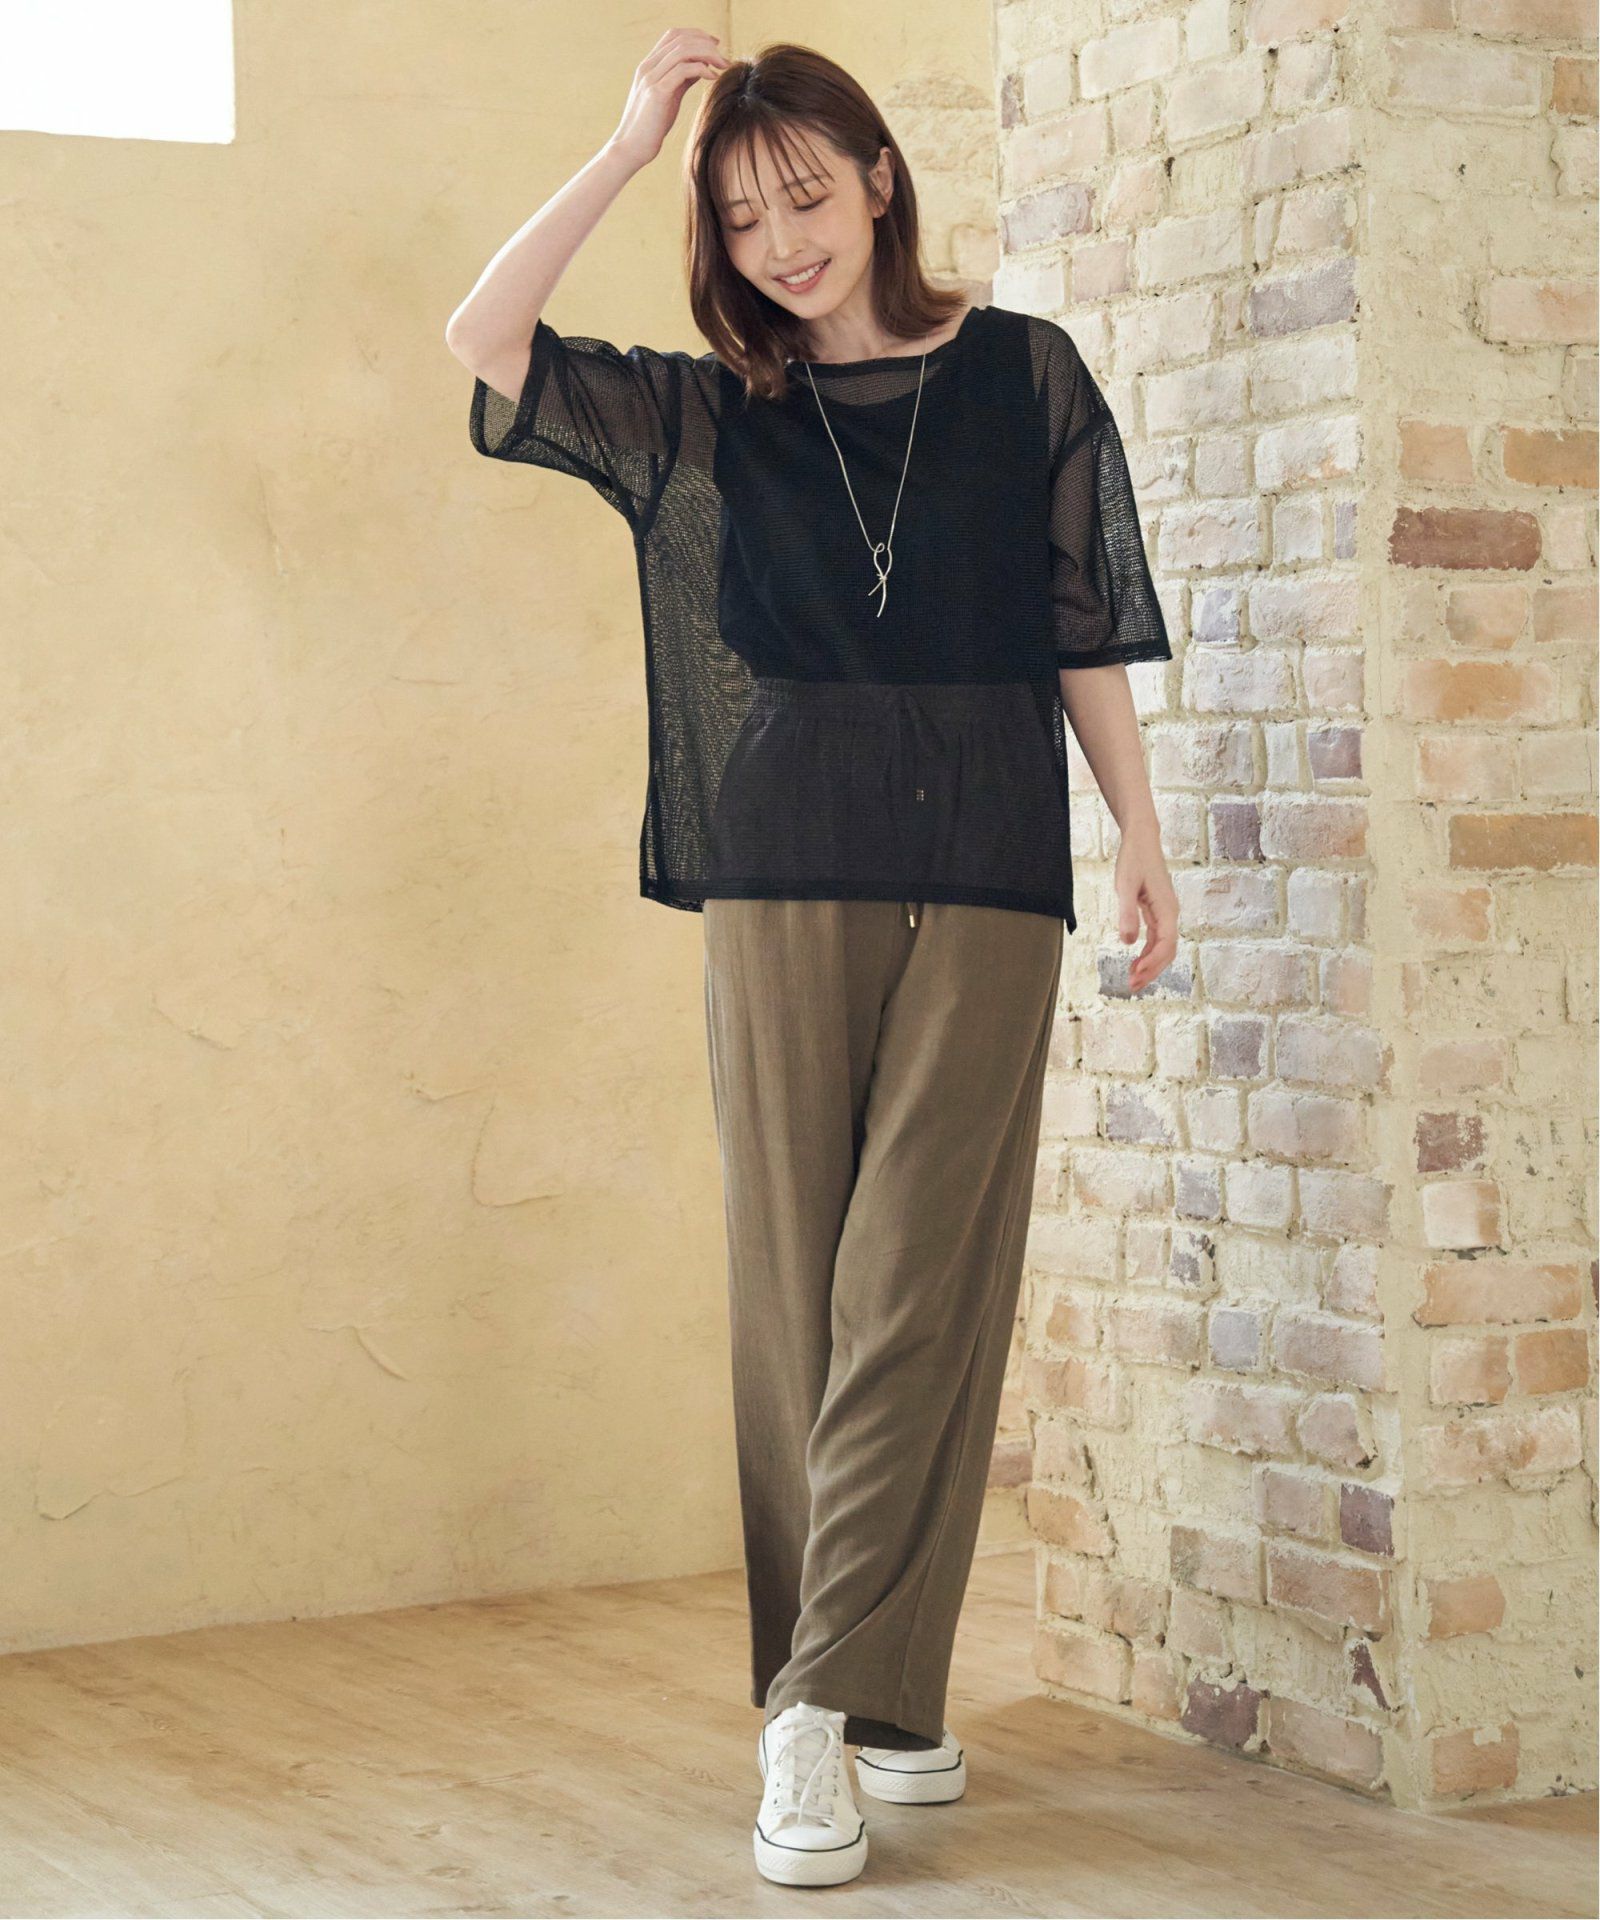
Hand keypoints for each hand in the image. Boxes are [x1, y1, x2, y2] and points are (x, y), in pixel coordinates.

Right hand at [610, 28, 732, 168]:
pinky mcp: (657, 92)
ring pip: (683, 50)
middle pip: (681, 39)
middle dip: (706, 43)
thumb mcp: (668, 97)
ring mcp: (651, 77)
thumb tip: (701, 67)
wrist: (631, 148)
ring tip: (723, 66)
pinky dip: (702, 69)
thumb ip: (681, 80)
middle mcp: (648, 66)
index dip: (697, 35)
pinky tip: (713, 78)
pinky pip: (683, 70)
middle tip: (724, 58)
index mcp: (649, 65)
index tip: (715, 45)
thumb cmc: (651, 126)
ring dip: (708, 54)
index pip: (674, 35)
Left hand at [1113, 823, 1177, 993]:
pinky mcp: (1158, 912)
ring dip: (1150, 965)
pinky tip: (1136, 961)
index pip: (1166, 943)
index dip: (1152, 962)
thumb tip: (1128, 942)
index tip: (1136, 974)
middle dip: (1152, 970)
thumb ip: (1127, 913)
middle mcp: (1171, 913)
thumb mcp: (1125, 885)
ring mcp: (1166, 914)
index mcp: (1167, 908)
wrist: (1142, 840)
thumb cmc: (1133, 860)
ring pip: (1164, 947)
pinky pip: (1157, 939)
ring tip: (1133, 979)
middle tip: (1132, 985)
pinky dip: (1148, 953)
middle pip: (1168, 951)